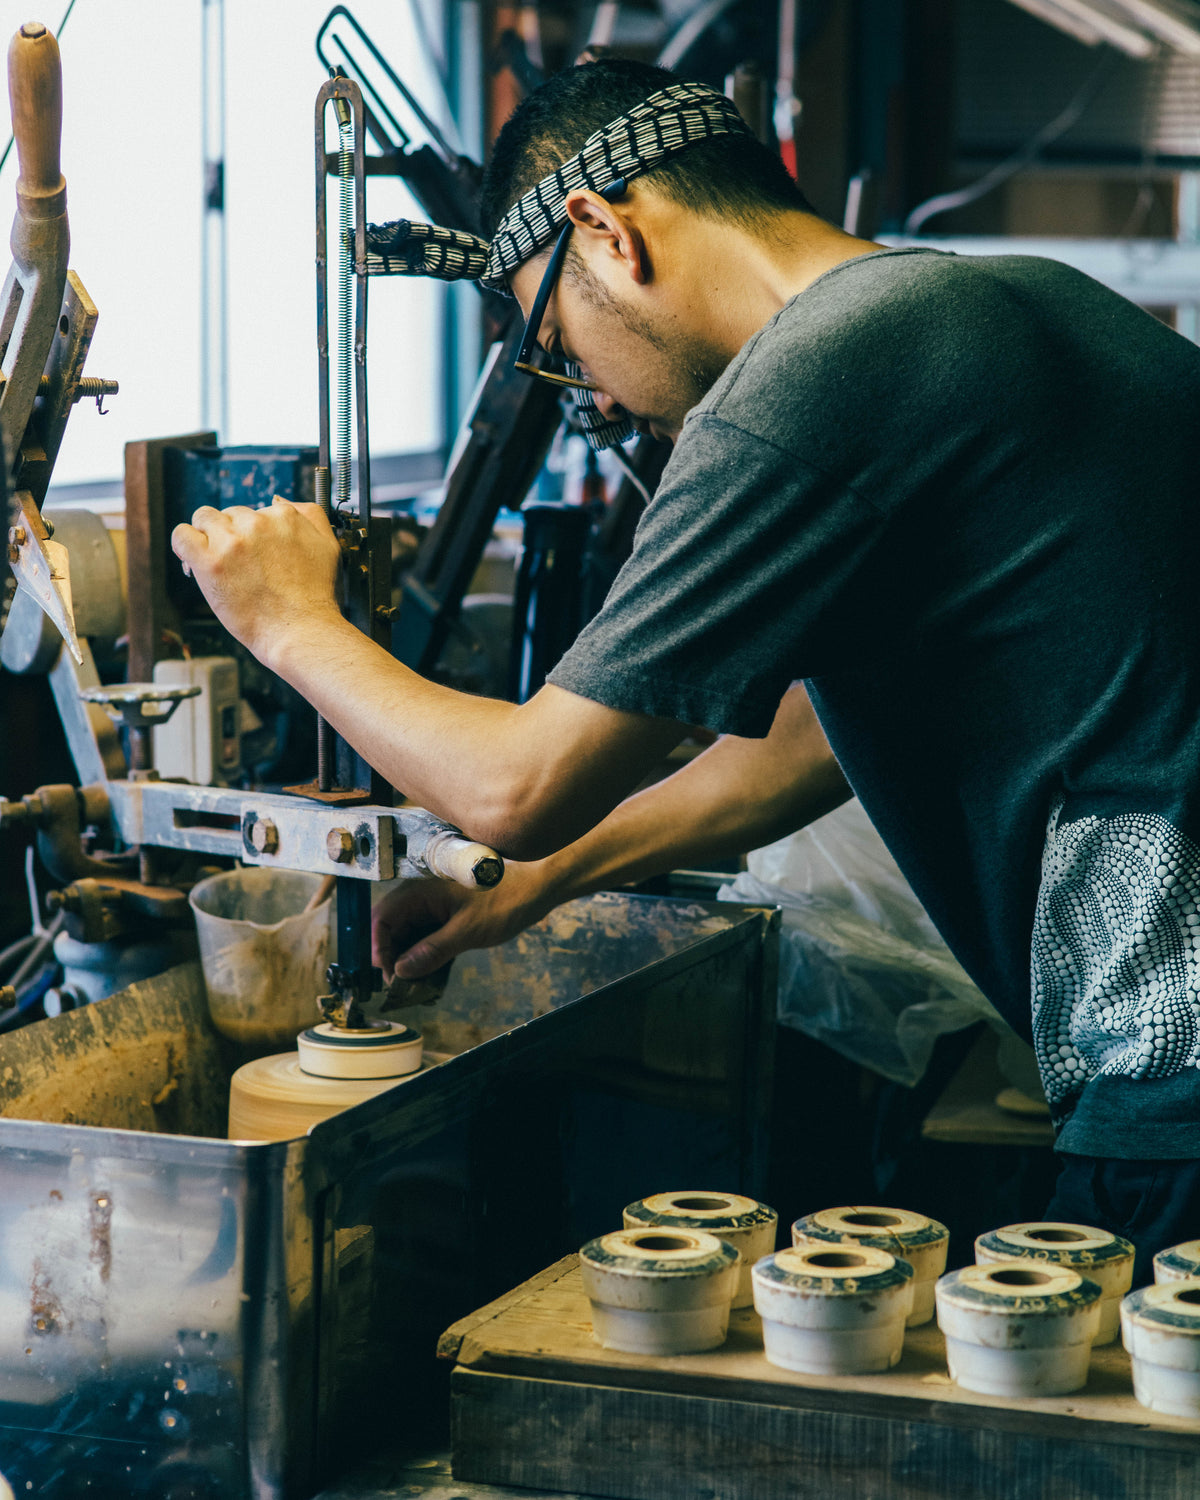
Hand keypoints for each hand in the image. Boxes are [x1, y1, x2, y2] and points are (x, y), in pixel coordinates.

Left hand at [170, 497, 341, 664]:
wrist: (301, 632)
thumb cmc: (314, 597)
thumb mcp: (328, 546)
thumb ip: (310, 515)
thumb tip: (280, 501)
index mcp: (284, 516)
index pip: (255, 511)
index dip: (251, 533)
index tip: (253, 553)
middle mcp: (257, 523)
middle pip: (229, 515)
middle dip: (231, 536)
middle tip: (238, 564)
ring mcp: (232, 542)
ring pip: (203, 518)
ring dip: (207, 536)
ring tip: (217, 561)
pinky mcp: (210, 561)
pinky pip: (182, 535)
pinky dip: (184, 544)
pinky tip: (192, 559)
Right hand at [372, 866, 556, 982]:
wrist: (538, 887)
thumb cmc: (506, 899)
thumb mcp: (467, 931)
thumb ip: (432, 951)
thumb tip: (401, 970)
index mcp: (421, 890)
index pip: (383, 918)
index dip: (380, 949)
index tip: (389, 975)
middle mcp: (423, 895)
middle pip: (392, 928)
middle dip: (392, 957)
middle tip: (401, 985)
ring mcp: (435, 905)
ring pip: (409, 934)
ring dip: (409, 958)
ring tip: (415, 984)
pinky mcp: (447, 914)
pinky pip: (426, 935)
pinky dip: (426, 954)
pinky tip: (431, 974)